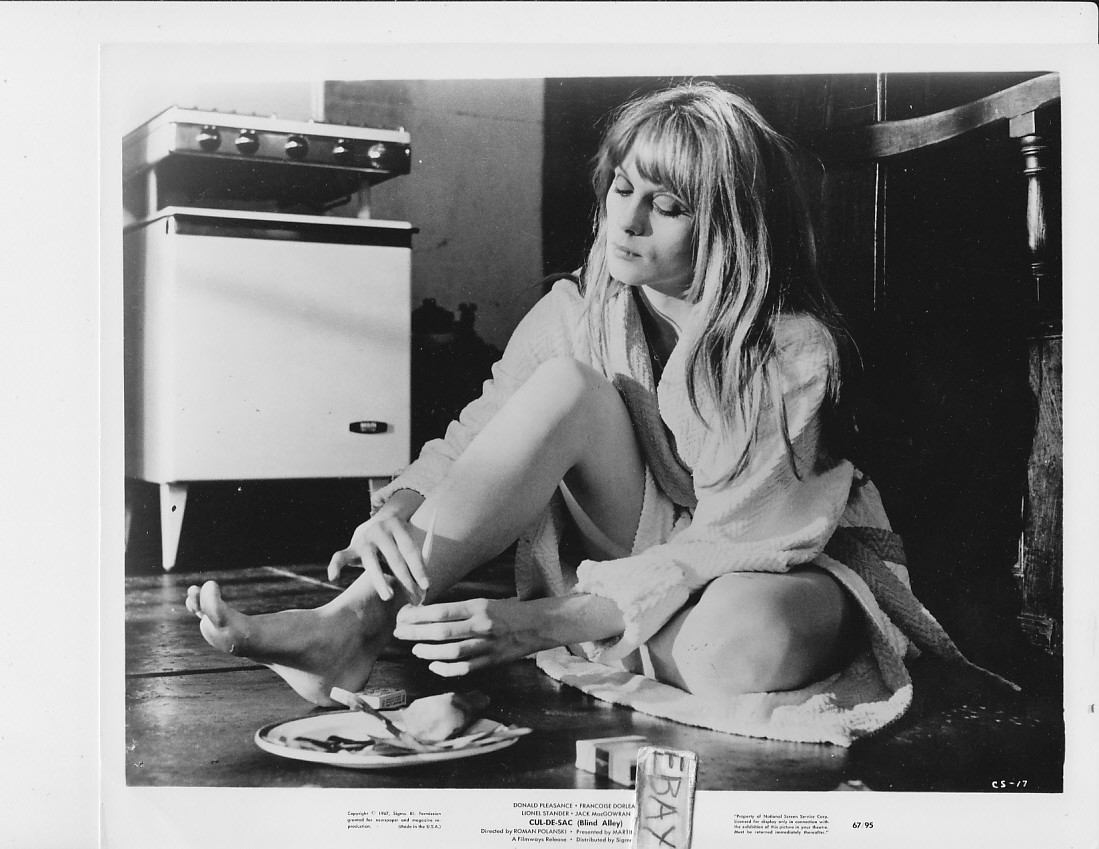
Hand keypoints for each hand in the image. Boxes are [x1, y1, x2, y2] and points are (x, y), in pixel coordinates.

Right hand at [328, 490, 428, 601]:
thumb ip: (413, 564)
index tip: (426, 587)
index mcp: (398, 527)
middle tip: (414, 600)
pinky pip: (340, 557)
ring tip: (389, 597)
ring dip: (381, 581)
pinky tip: (334, 578)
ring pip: (371, 562)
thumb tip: (424, 594)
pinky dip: (335, 566)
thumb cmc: (397, 541)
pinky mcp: (351, 547)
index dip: (419, 569)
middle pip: (394, 558)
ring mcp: (364, 539)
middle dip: (405, 581)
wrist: (377, 521)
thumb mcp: (406, 544)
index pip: (410, 551)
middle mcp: (380, 531)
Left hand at [392, 598, 546, 676]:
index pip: (441, 611)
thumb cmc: (507, 611)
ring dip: (428, 651)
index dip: (418, 615)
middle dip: (416, 633)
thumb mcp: (484, 602)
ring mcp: (487, 645)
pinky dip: (446, 669)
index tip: (402, 615)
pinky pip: (465, 668)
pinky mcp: (492, 660)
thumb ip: (460, 609)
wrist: (537, 624)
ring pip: (451, 651)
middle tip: (399, 632)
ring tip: (415, 649)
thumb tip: (428, 613)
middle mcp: (481, 625)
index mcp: (478, 606)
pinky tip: (434, 665)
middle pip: (441, 632)